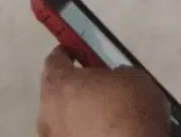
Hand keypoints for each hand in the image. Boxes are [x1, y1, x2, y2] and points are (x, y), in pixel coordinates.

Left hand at [36, 48, 168, 136]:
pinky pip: (72, 134)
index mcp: (59, 84)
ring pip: (62, 117)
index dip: (69, 52)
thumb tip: (112, 80)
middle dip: (74, 85)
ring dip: (78, 112)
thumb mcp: (132, 76)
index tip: (81, 51)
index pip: (55, 59)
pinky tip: (105, 132)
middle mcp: (47, 111)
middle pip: (56, 90)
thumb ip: (114, 73)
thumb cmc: (129, 109)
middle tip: (98, 84)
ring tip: (105, 114)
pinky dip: (84, 132)